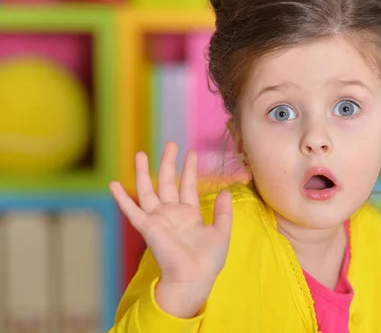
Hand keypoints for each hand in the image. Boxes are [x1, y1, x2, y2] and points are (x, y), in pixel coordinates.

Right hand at [108, 142, 232, 316]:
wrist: (194, 277)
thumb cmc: (208, 260)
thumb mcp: (221, 232)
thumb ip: (222, 212)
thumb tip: (225, 191)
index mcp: (189, 214)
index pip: (188, 185)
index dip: (189, 169)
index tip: (191, 153)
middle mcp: (171, 213)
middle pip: (167, 182)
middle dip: (168, 162)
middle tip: (171, 144)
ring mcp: (158, 219)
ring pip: (147, 190)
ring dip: (142, 172)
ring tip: (140, 153)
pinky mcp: (147, 227)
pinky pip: (131, 210)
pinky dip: (121, 198)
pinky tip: (113, 184)